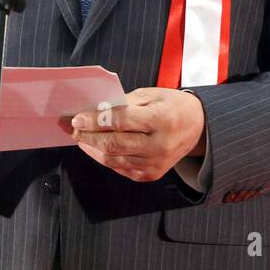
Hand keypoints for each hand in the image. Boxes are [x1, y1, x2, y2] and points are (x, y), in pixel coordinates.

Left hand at [63, 87, 205, 182]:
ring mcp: (155, 164)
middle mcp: (160, 145)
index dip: (95, 120)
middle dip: (87, 137)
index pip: (121, 121)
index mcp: (162, 120)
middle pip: (113, 145)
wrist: (197, 128)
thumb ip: (123, 103)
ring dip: (91, 149)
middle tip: (72, 129)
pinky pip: (119, 168)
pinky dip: (104, 157)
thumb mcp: (151, 95)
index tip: (77, 118)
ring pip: (113, 160)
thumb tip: (94, 110)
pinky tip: (95, 147)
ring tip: (80, 137)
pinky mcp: (150, 175)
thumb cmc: (171, 106)